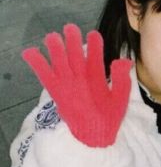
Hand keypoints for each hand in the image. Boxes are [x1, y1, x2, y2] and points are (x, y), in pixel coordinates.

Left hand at [23, 24, 132, 146]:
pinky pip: (44, 76)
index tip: (93, 34)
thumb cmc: (108, 118)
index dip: (94, 45)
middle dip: (72, 41)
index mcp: (97, 82)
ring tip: (52, 36)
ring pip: (59, 62)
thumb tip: (124, 60)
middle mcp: (80, 81)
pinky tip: (30, 52)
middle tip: (70, 28)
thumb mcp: (121, 99)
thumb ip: (122, 79)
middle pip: (74, 56)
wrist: (92, 138)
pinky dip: (37, 64)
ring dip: (55, 48)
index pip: (95, 58)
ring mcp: (66, 86)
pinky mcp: (56, 93)